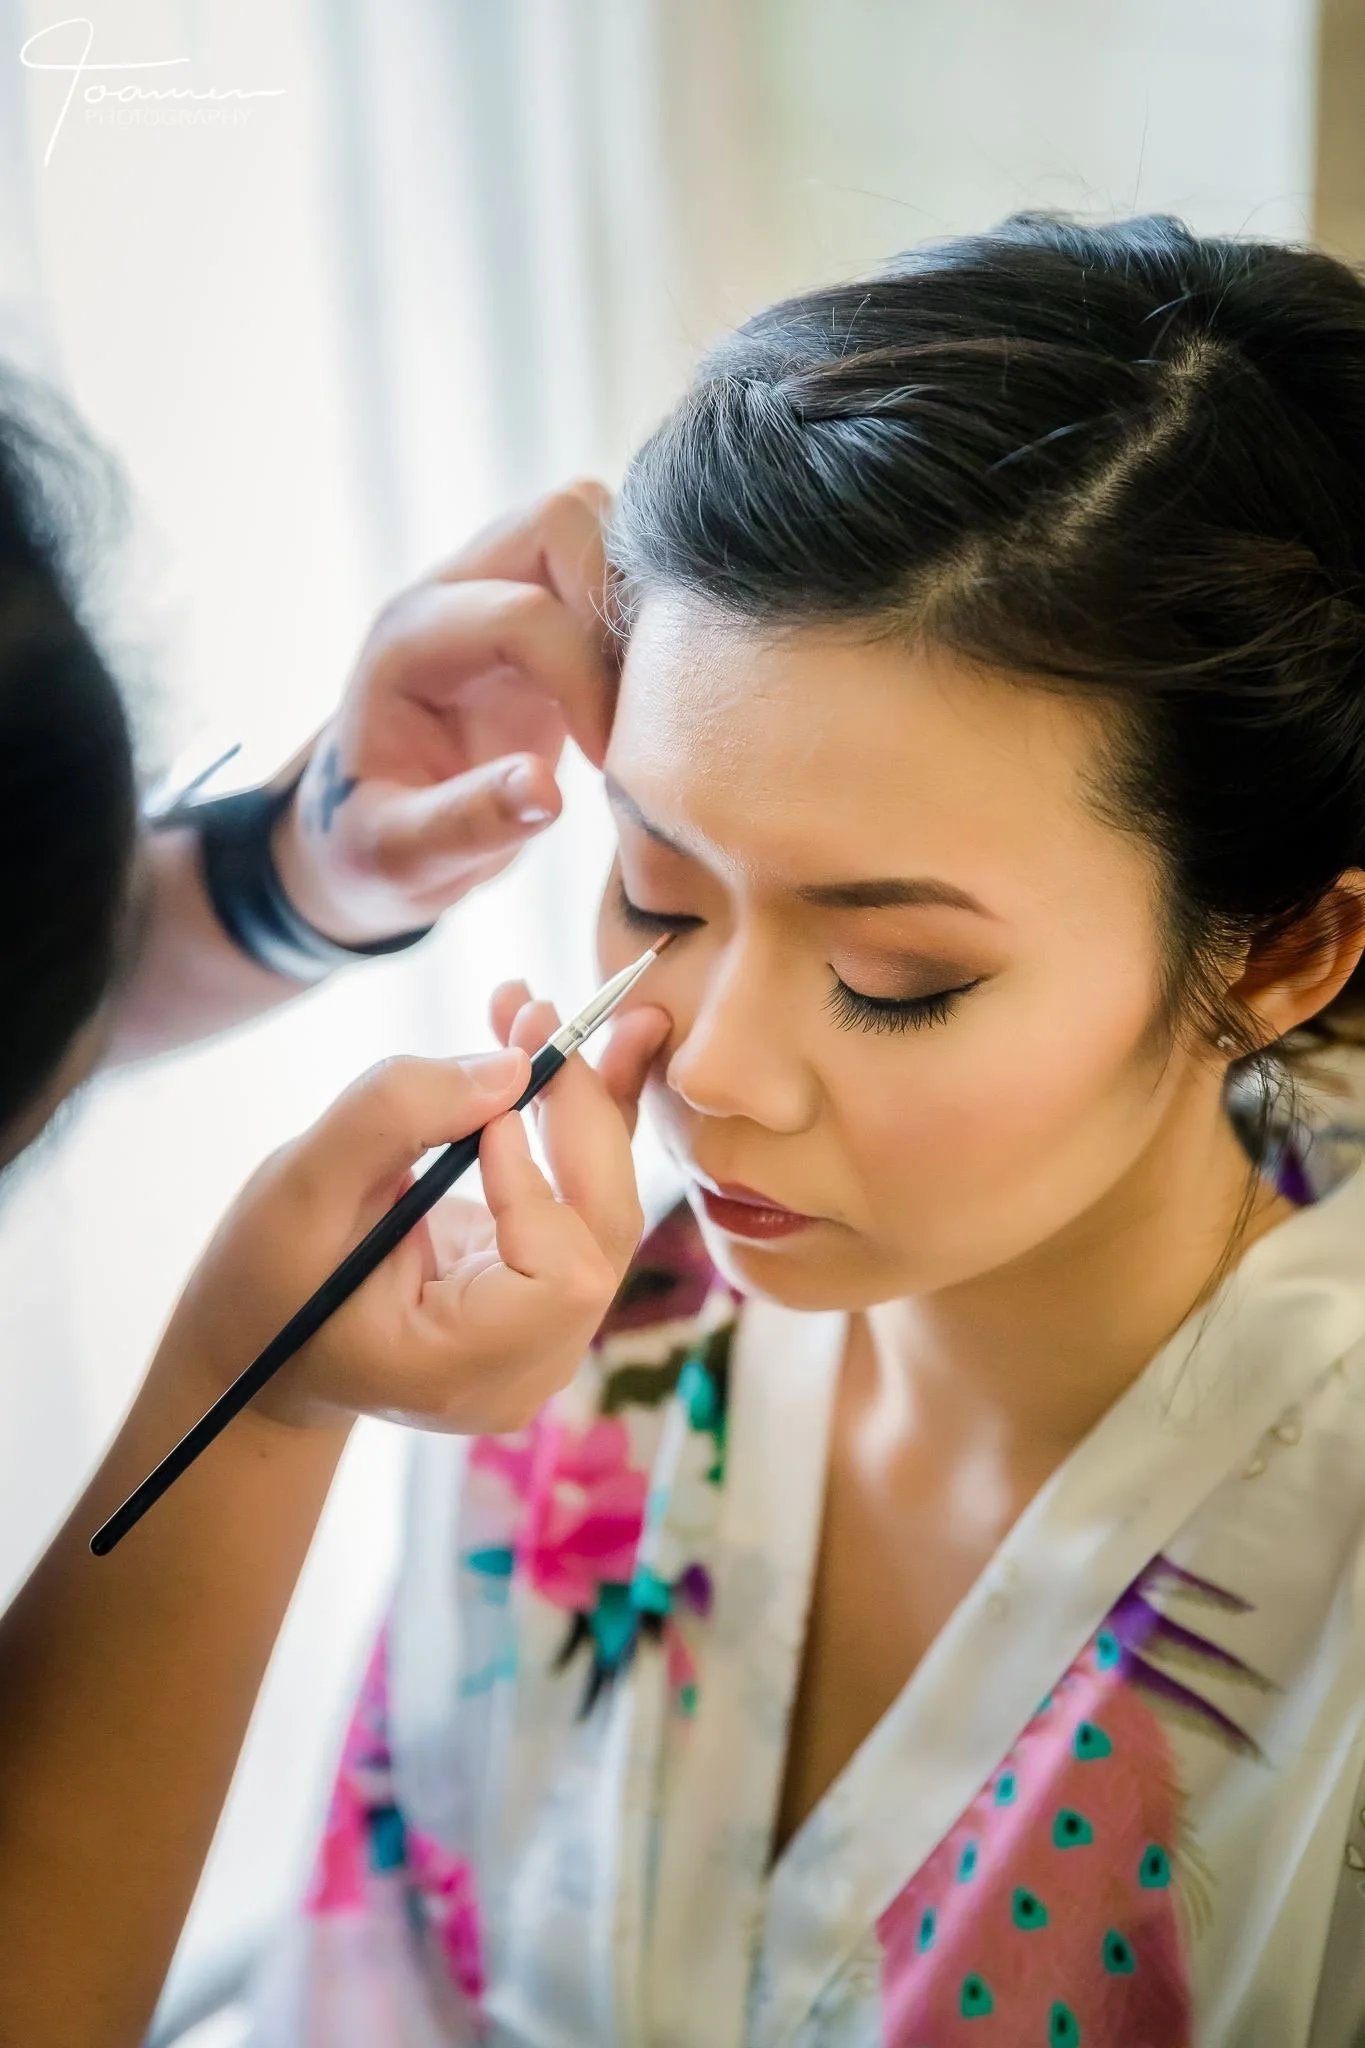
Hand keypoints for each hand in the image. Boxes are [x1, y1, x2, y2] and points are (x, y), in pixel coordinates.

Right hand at [159, 1029, 654, 1437]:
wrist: (263, 1344)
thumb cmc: (267, 1279)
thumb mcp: (299, 1189)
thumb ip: (395, 1117)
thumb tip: (515, 1066)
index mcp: (464, 1369)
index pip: (562, 1276)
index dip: (537, 1186)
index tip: (484, 1120)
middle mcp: (528, 1363)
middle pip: (604, 1229)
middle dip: (581, 1108)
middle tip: (533, 1012)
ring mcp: (545, 1332)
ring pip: (607, 1204)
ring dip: (583, 1098)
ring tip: (534, 1011)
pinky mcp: (543, 1289)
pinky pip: (585, 1199)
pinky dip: (569, 1120)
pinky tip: (548, 1053)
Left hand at [272, 481, 616, 945]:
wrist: (368, 834)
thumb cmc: (376, 849)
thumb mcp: (402, 858)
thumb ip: (467, 825)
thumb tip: (546, 792)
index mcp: (410, 640)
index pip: (522, 614)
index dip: (584, 682)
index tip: (608, 767)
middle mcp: (454, 590)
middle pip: (563, 519)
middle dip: (619, 608)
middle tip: (636, 710)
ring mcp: (501, 588)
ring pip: (599, 523)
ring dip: (640, 602)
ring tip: (644, 700)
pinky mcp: (545, 608)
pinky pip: (615, 566)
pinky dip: (646, 616)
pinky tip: (644, 698)